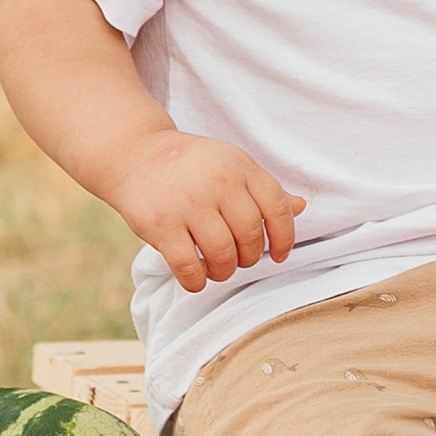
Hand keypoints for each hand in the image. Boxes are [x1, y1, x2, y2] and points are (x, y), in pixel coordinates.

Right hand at [113, 131, 305, 288]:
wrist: (134, 154)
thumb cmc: (191, 166)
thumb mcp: (231, 165)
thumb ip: (263, 189)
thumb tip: (301, 207)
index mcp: (239, 166)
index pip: (277, 208)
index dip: (284, 238)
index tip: (279, 255)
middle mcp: (218, 182)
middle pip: (251, 237)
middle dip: (249, 257)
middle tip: (238, 259)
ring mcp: (188, 203)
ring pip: (223, 255)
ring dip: (224, 271)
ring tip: (217, 268)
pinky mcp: (161, 225)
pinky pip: (189, 267)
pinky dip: (196, 281)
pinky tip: (195, 277)